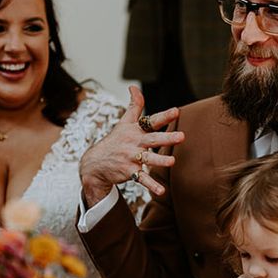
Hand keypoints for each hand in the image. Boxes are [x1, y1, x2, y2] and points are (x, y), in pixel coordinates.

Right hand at [79, 86, 184, 205]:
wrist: (95, 163)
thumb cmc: (115, 141)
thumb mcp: (123, 122)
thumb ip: (134, 106)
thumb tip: (133, 86)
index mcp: (135, 130)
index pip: (151, 121)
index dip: (164, 116)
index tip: (176, 111)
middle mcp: (134, 143)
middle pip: (152, 139)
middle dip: (166, 137)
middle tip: (182, 136)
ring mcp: (131, 158)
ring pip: (147, 159)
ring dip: (159, 160)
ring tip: (172, 162)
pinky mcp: (129, 172)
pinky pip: (141, 179)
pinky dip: (151, 185)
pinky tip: (162, 191)